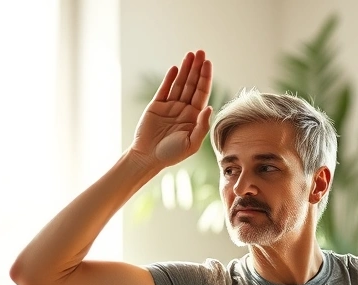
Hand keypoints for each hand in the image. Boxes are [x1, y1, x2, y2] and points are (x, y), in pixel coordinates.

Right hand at [130, 50, 212, 167]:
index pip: (202, 93)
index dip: (205, 78)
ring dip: (185, 69)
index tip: (208, 64)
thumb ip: (202, 127)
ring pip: (179, 83)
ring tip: (190, 55)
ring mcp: (170, 106)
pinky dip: (169, 78)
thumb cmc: (171, 154)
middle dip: (197, 68)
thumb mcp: (191, 144)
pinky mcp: (156, 105)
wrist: (148, 157)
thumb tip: (209, 107)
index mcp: (194, 117)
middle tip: (201, 53)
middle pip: (192, 84)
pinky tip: (175, 68)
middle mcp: (184, 109)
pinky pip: (164, 89)